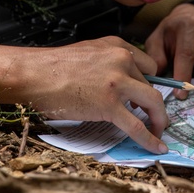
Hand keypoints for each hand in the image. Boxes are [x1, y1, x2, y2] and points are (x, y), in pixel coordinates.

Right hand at [0, 39, 169, 153]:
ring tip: (159, 131)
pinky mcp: (109, 105)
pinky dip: (150, 138)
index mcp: (116, 46)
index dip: (149, 83)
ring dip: (159, 120)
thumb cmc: (52, 67)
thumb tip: (118, 83)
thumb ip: (108, 62)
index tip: (146, 97)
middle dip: (153, 104)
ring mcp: (117, 82)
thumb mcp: (88, 52)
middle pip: (152, 85)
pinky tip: (156, 147)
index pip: (148, 65)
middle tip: (153, 117)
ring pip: (153, 103)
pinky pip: (137, 125)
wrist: (34, 75)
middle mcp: (121, 59)